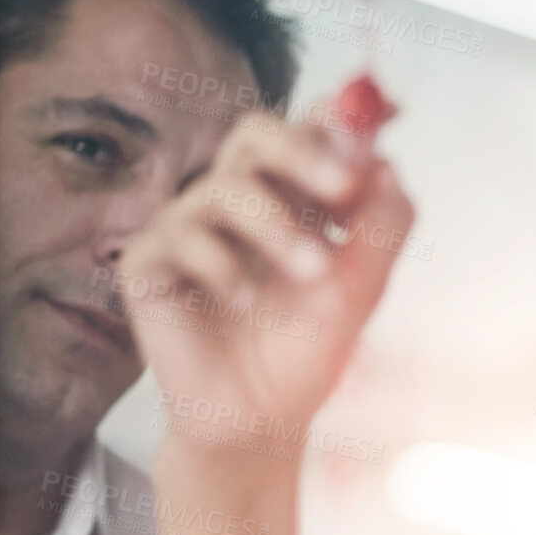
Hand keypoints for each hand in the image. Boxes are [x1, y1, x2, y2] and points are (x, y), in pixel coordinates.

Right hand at [120, 79, 413, 449]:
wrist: (261, 419)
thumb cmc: (307, 348)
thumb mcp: (364, 285)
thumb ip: (384, 222)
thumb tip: (386, 161)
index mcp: (294, 195)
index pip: (310, 131)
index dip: (342, 115)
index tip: (384, 116)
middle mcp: (241, 199)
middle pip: (255, 133)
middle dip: (303, 150)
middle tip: (345, 184)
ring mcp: (191, 225)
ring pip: (224, 185)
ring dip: (277, 225)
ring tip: (311, 274)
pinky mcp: (149, 261)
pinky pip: (179, 235)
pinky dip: (222, 266)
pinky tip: (244, 301)